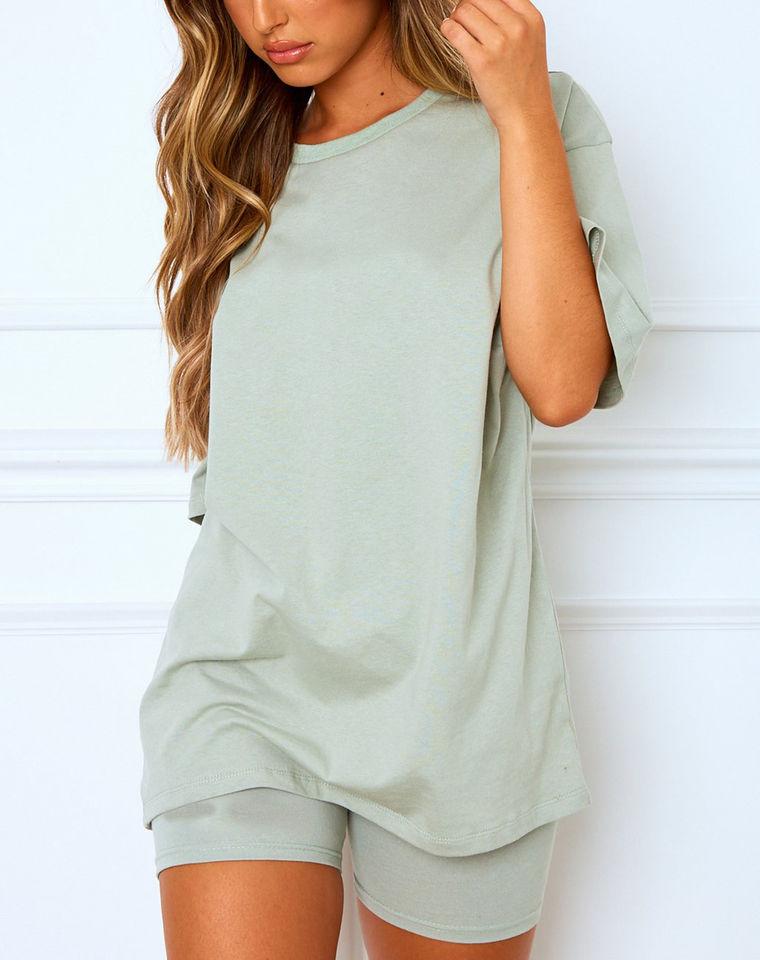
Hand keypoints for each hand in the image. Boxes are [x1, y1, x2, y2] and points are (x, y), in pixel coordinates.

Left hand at [439, 0, 552, 131]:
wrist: (526, 115)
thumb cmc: (524, 82)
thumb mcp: (530, 41)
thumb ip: (512, 18)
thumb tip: (481, 3)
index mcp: (531, 18)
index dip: (482, 0)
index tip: (475, 6)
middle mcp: (517, 27)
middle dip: (467, 5)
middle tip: (463, 18)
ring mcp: (500, 43)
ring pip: (464, 10)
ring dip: (456, 17)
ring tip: (458, 28)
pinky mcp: (481, 61)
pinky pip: (454, 31)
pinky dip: (447, 29)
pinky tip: (449, 33)